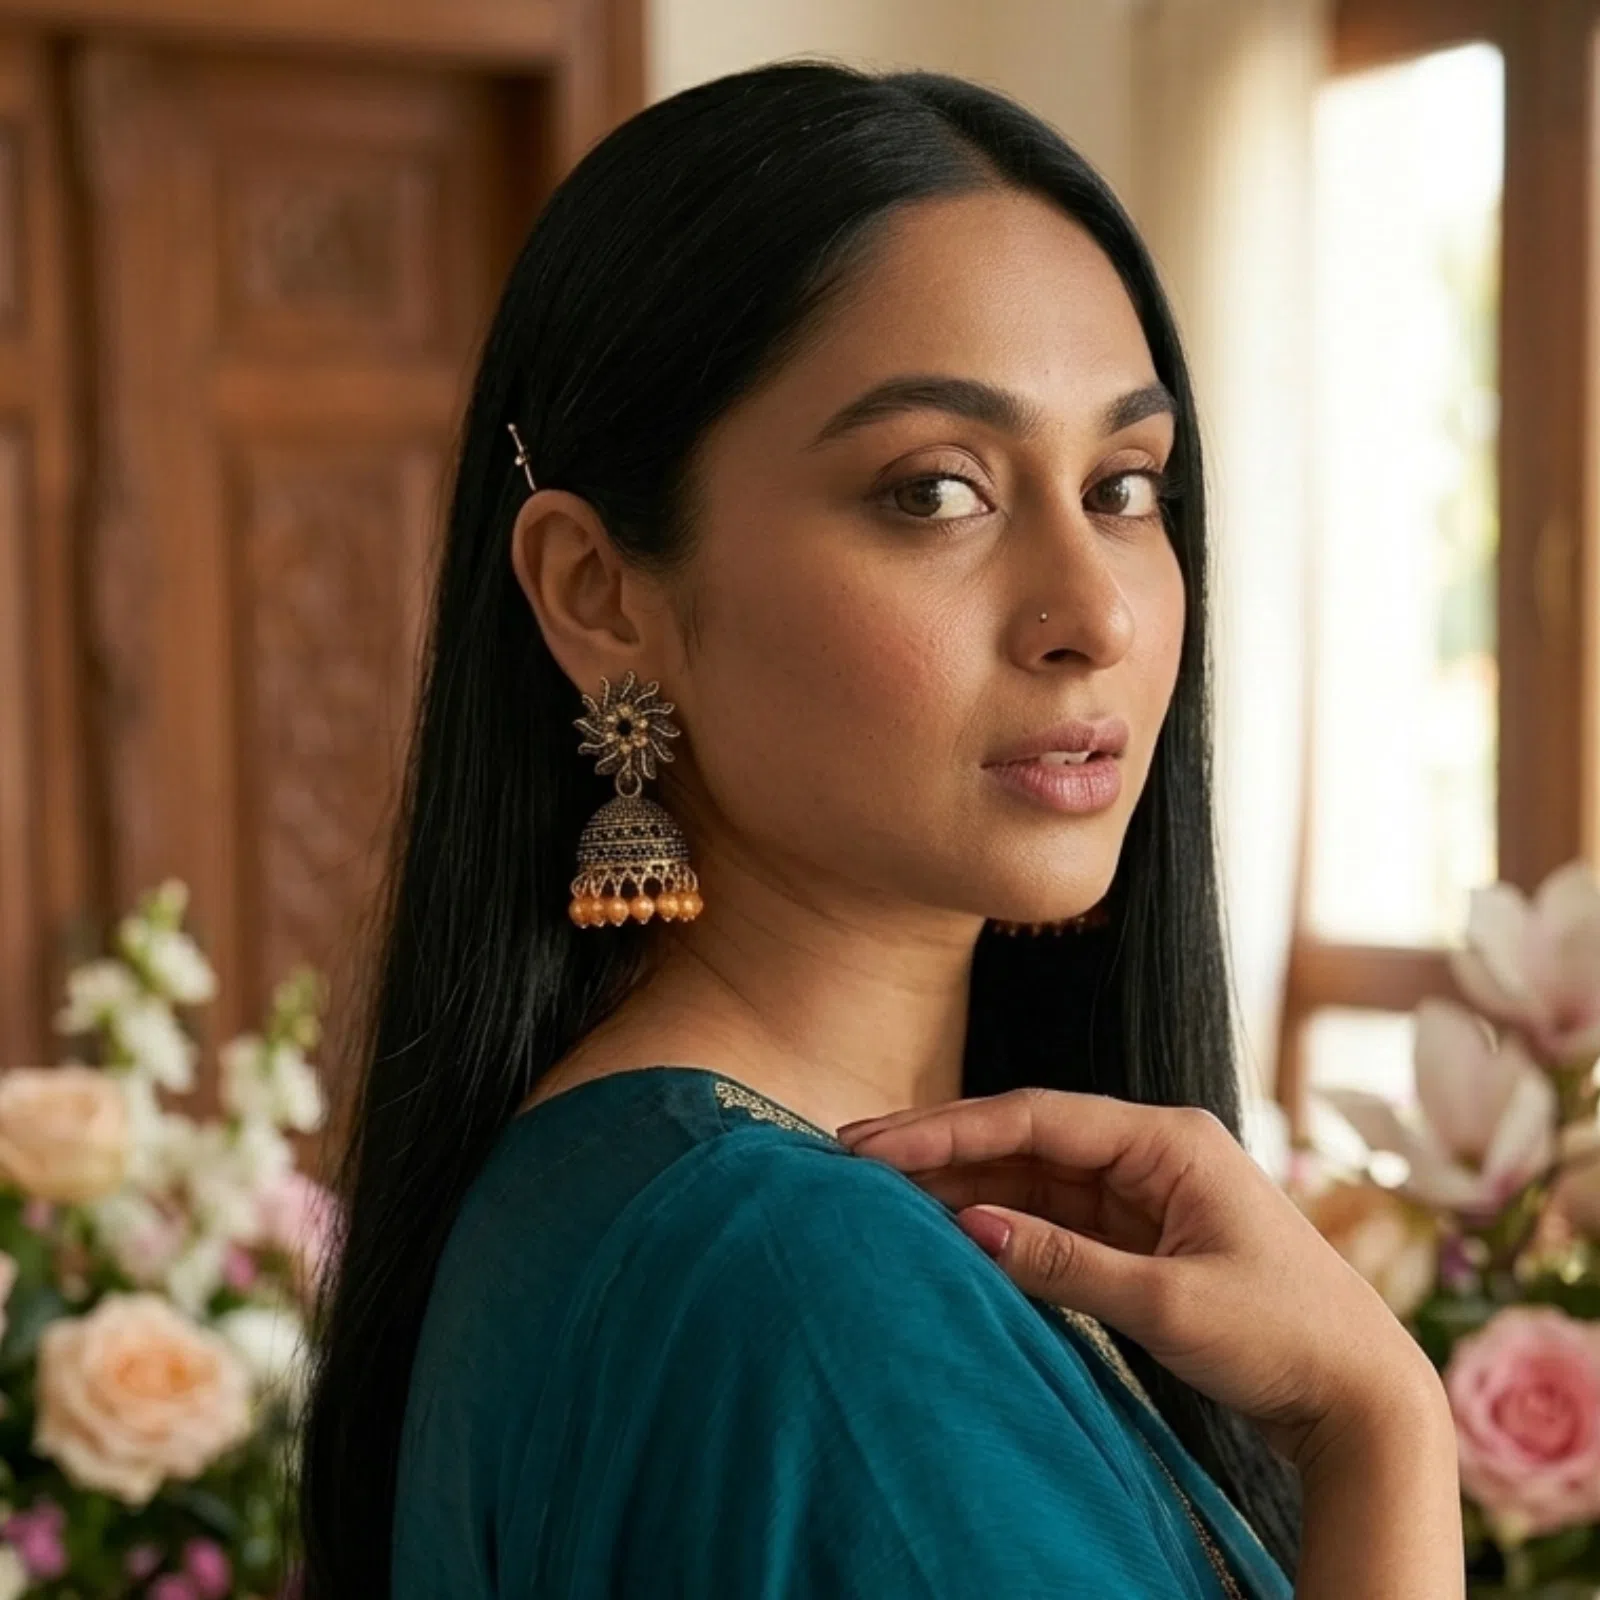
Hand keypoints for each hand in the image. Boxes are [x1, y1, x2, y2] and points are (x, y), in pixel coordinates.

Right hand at [836, 1086, 1445, 1477]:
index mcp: (1170, 1139)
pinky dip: (998, 1217)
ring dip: (961, 1179)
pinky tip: (945, 1221)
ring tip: (879, 1185)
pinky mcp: (1140, 1231)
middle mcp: (1152, 1149)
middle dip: (940, 1143)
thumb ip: (1066, 1261)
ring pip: (1032, 1172)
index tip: (874, 1144)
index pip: (1035, 1117)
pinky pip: (1052, 1212)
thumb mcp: (1171, 1304)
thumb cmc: (1286, 1339)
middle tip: (851, 1149)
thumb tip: (968, 1225)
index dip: (948, 1129)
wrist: (1362, 1395)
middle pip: (1025, 1134)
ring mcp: (1144, 1189)